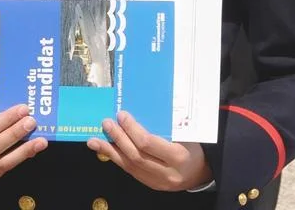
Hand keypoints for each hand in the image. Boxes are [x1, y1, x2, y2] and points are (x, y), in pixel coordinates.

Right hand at [0, 104, 47, 183]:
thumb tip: (13, 110)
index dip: (5, 120)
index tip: (22, 109)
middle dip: (15, 133)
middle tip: (32, 121)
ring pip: (3, 162)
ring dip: (24, 150)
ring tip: (41, 140)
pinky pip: (6, 167)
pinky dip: (21, 157)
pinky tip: (34, 149)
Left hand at [86, 111, 211, 191]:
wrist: (199, 173)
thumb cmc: (194, 148)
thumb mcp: (187, 135)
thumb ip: (167, 127)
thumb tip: (141, 110)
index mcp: (178, 156)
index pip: (149, 143)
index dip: (132, 129)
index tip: (122, 115)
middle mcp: (166, 171)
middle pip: (136, 155)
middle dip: (119, 138)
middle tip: (107, 123)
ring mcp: (156, 181)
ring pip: (129, 165)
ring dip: (110, 151)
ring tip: (95, 140)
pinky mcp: (149, 184)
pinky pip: (129, 171)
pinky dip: (116, 159)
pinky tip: (105, 150)